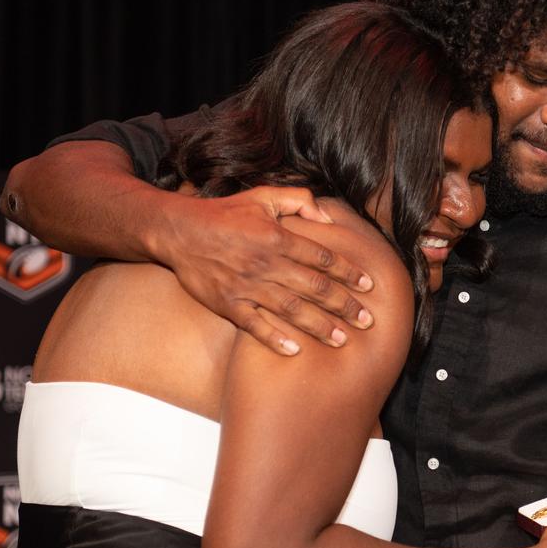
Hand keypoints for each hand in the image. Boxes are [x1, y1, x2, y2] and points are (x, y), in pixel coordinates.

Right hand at [156, 186, 374, 354]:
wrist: (178, 231)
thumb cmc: (224, 214)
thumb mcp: (262, 196)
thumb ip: (298, 200)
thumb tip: (327, 216)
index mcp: (277, 237)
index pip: (321, 257)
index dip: (348, 271)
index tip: (368, 285)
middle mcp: (266, 263)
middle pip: (314, 288)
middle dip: (344, 305)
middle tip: (367, 320)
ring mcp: (246, 286)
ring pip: (291, 309)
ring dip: (319, 326)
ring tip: (342, 339)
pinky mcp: (227, 304)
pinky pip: (255, 325)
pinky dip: (274, 339)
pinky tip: (295, 350)